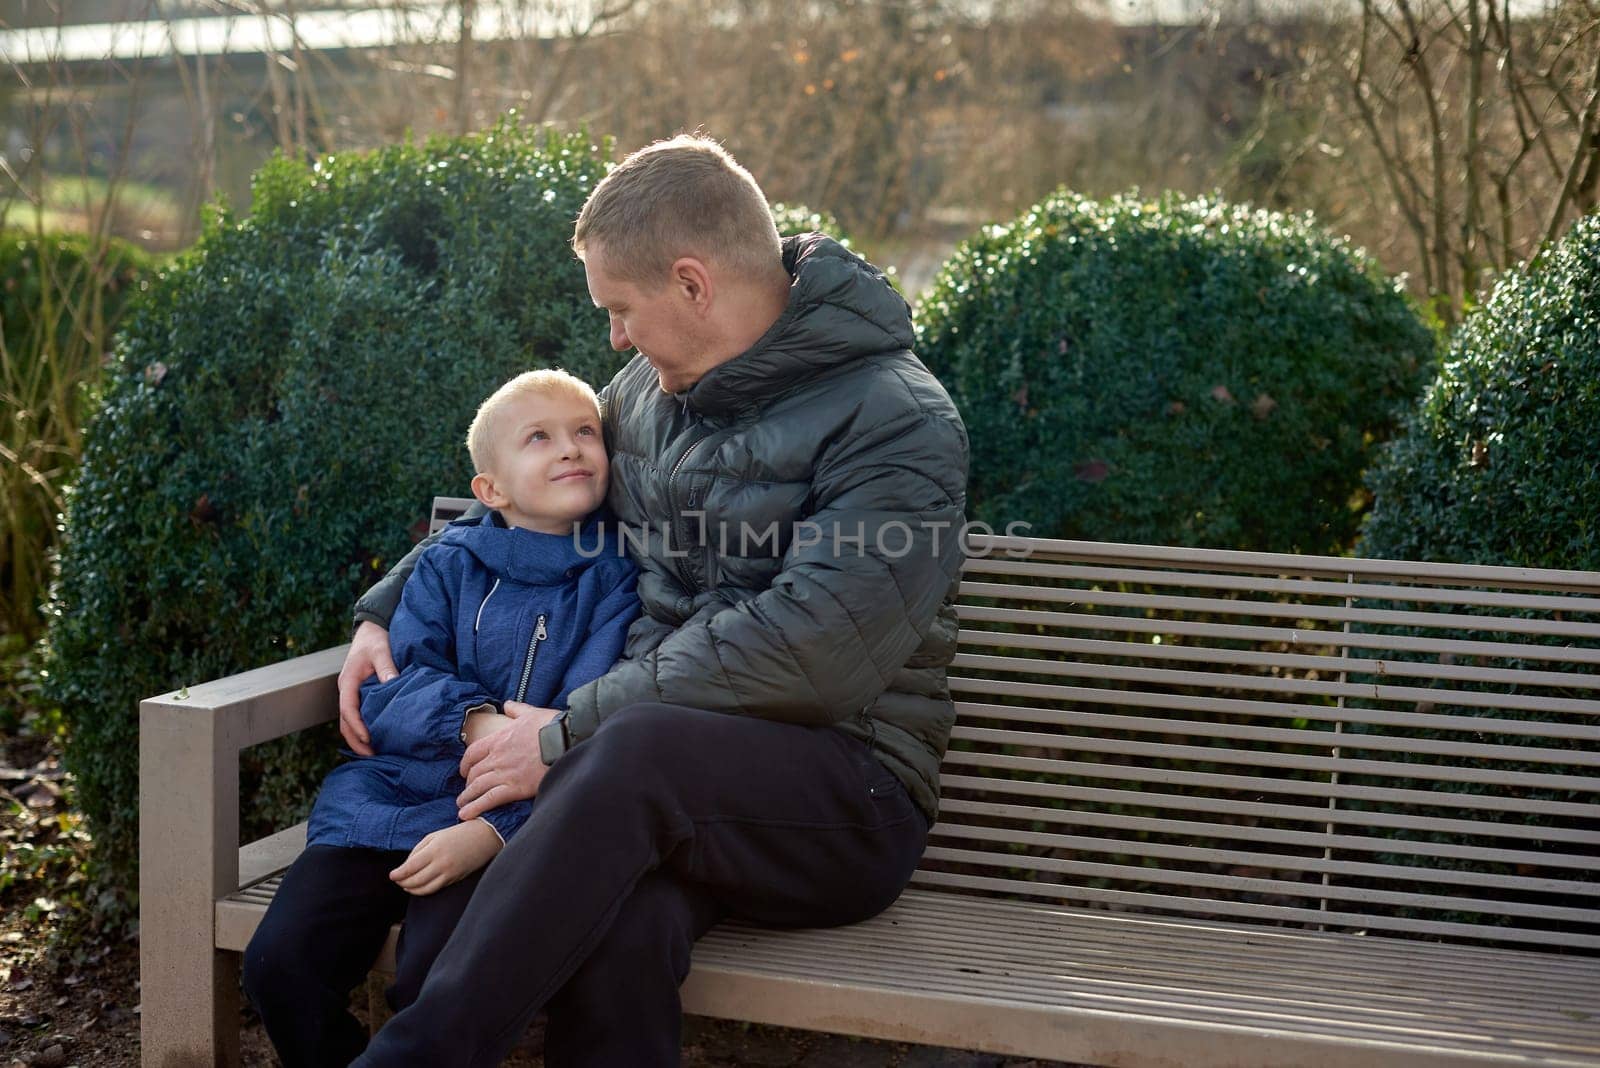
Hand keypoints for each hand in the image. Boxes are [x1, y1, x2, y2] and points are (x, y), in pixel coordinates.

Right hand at [338, 621, 396, 755]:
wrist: (372, 629)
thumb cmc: (376, 639)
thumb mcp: (381, 650)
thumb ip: (387, 667)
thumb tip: (392, 684)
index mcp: (348, 681)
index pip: (347, 709)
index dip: (357, 726)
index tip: (369, 739)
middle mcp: (346, 690)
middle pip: (344, 721)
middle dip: (355, 740)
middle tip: (372, 755)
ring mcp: (351, 693)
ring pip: (348, 721)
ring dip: (357, 738)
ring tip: (374, 753)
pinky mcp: (359, 694)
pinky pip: (356, 715)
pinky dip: (362, 728)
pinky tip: (376, 737)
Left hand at [389, 820, 502, 895]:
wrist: (485, 837)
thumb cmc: (458, 834)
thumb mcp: (435, 836)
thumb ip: (418, 850)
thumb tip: (407, 867)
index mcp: (434, 850)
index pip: (410, 868)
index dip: (398, 874)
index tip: (392, 875)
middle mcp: (441, 864)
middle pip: (415, 881)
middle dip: (403, 882)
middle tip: (397, 880)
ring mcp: (449, 874)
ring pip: (425, 889)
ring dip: (412, 889)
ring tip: (406, 885)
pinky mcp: (455, 880)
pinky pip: (436, 888)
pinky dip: (424, 890)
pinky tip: (419, 887)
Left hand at [457, 701, 557, 818]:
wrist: (566, 740)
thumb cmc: (551, 726)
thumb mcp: (531, 713)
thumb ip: (517, 709)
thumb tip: (508, 704)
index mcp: (499, 739)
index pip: (473, 752)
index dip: (465, 763)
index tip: (464, 771)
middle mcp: (498, 756)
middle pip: (474, 772)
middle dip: (468, 783)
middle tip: (467, 791)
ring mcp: (505, 773)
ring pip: (478, 787)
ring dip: (467, 797)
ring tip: (462, 806)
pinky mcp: (516, 787)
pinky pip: (490, 799)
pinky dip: (476, 807)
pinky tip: (466, 815)